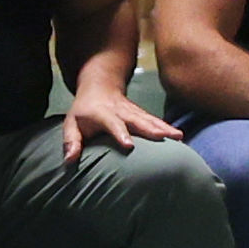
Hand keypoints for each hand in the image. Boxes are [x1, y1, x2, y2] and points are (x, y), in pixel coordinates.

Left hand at [65, 81, 180, 156]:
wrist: (99, 86)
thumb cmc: (83, 111)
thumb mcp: (71, 124)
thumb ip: (71, 141)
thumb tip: (69, 161)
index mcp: (102, 114)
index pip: (112, 124)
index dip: (120, 133)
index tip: (129, 145)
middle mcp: (120, 111)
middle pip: (137, 119)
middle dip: (150, 128)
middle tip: (164, 138)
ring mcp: (133, 111)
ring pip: (150, 119)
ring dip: (164, 127)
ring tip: (178, 136)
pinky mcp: (141, 113)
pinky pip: (155, 120)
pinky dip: (167, 127)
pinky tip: (179, 135)